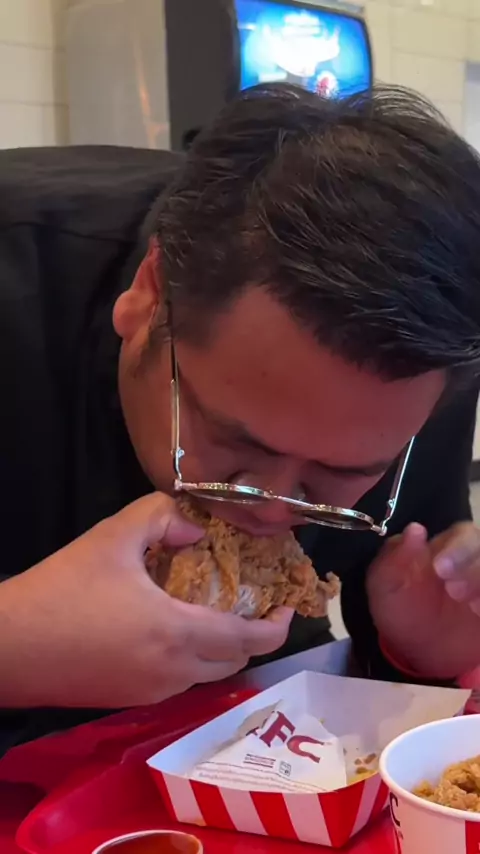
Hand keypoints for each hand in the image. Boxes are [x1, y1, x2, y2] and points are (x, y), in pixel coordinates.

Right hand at [0, 494, 292, 707]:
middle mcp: (172, 672)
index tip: (286, 608)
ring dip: (220, 649)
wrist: (10, 646)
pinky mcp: (128, 701)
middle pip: (233, 662)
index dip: (276, 627)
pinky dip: (191, 659)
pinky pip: (178, 682)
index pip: (247, 639)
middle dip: (251, 638)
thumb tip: (195, 530)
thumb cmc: (63, 589)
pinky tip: (169, 632)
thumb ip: (162, 517)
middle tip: (250, 606)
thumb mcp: (113, 536)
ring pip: (207, 675)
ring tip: (211, 614)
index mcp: (176, 633)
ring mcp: (150, 693)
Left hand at [367, 522, 479, 679]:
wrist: (417, 652)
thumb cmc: (401, 612)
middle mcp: (473, 562)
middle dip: (473, 567)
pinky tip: (479, 613)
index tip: (439, 569)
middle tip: (453, 591)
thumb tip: (415, 529)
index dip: (457, 548)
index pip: (464, 534)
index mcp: (446, 549)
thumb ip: (395, 556)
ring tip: (471, 607)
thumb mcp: (385, 586)